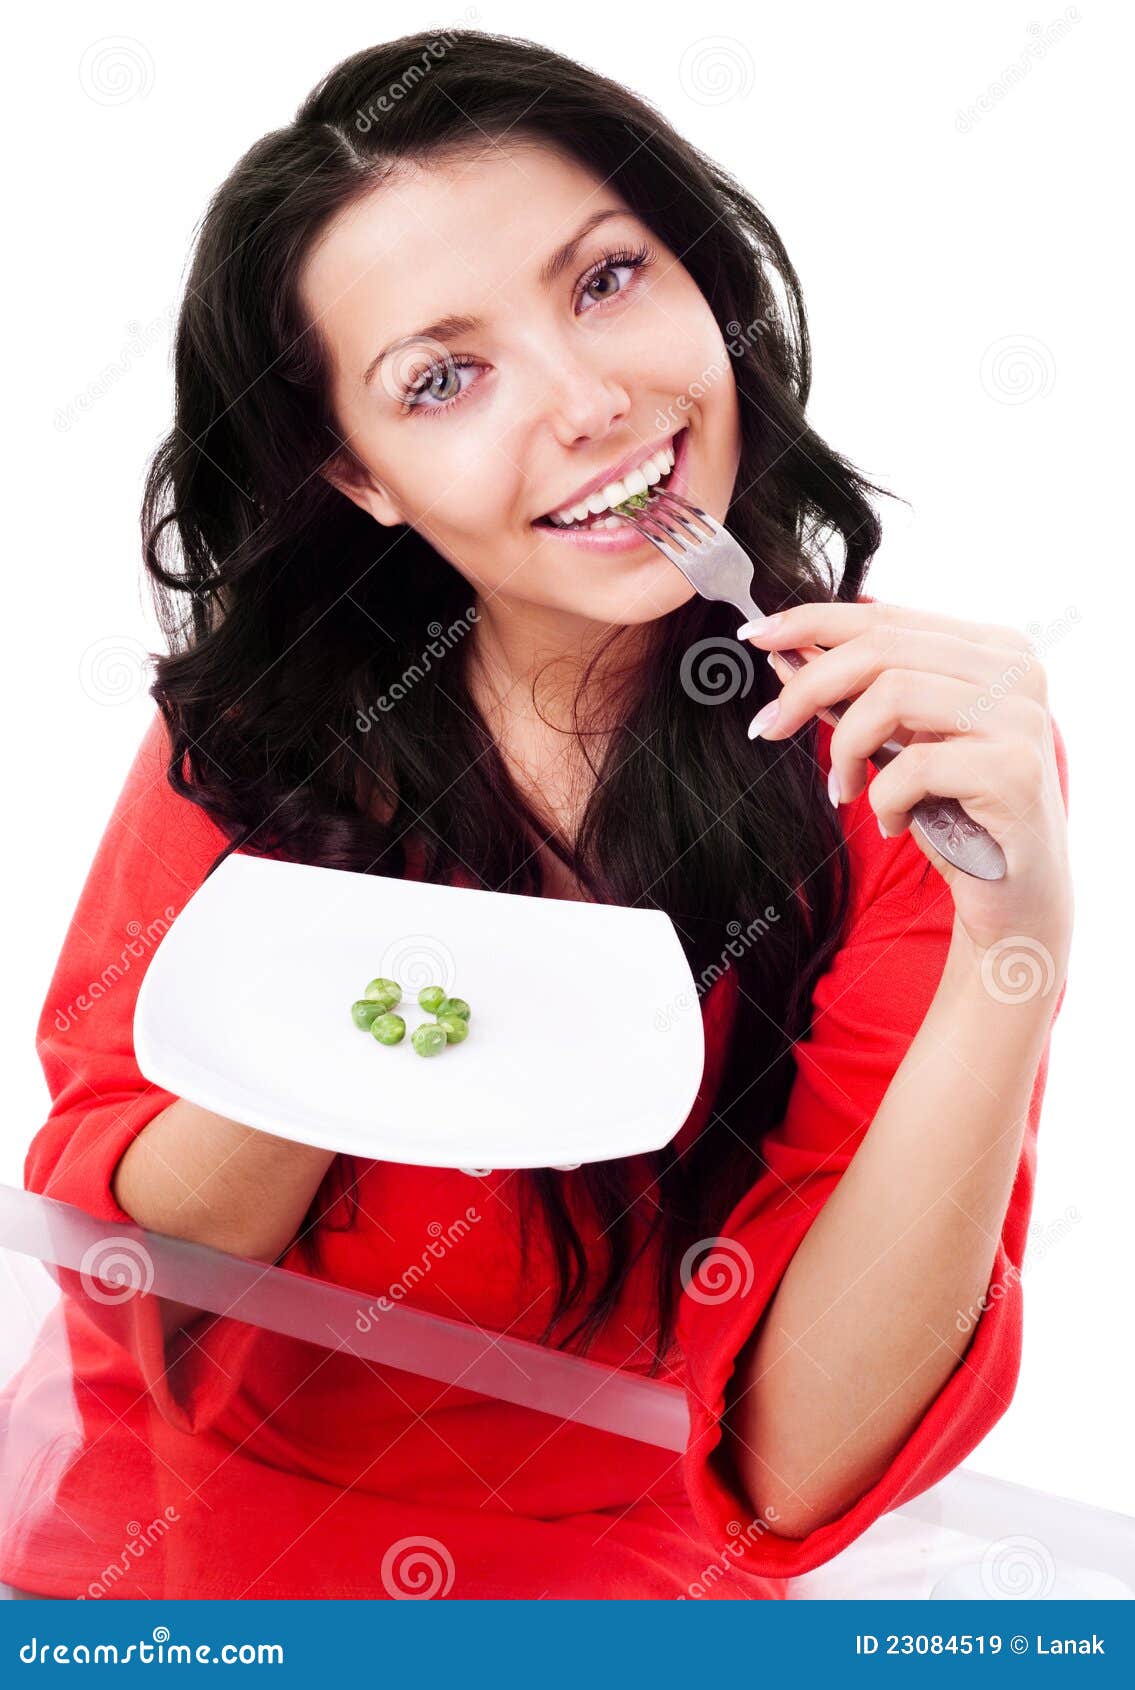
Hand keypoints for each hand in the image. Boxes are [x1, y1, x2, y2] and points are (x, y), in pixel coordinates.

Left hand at [738, 600, 1072, 968]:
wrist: (1014, 897)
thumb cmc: (954, 814)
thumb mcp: (898, 742)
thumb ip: (855, 696)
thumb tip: (784, 654)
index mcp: (992, 649)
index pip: (888, 617)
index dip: (813, 622)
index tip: (755, 637)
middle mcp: (1017, 670)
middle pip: (883, 648)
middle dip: (808, 686)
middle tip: (768, 727)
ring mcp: (1022, 717)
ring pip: (893, 694)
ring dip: (848, 749)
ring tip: (846, 790)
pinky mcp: (1015, 770)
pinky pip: (914, 765)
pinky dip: (884, 799)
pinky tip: (894, 823)